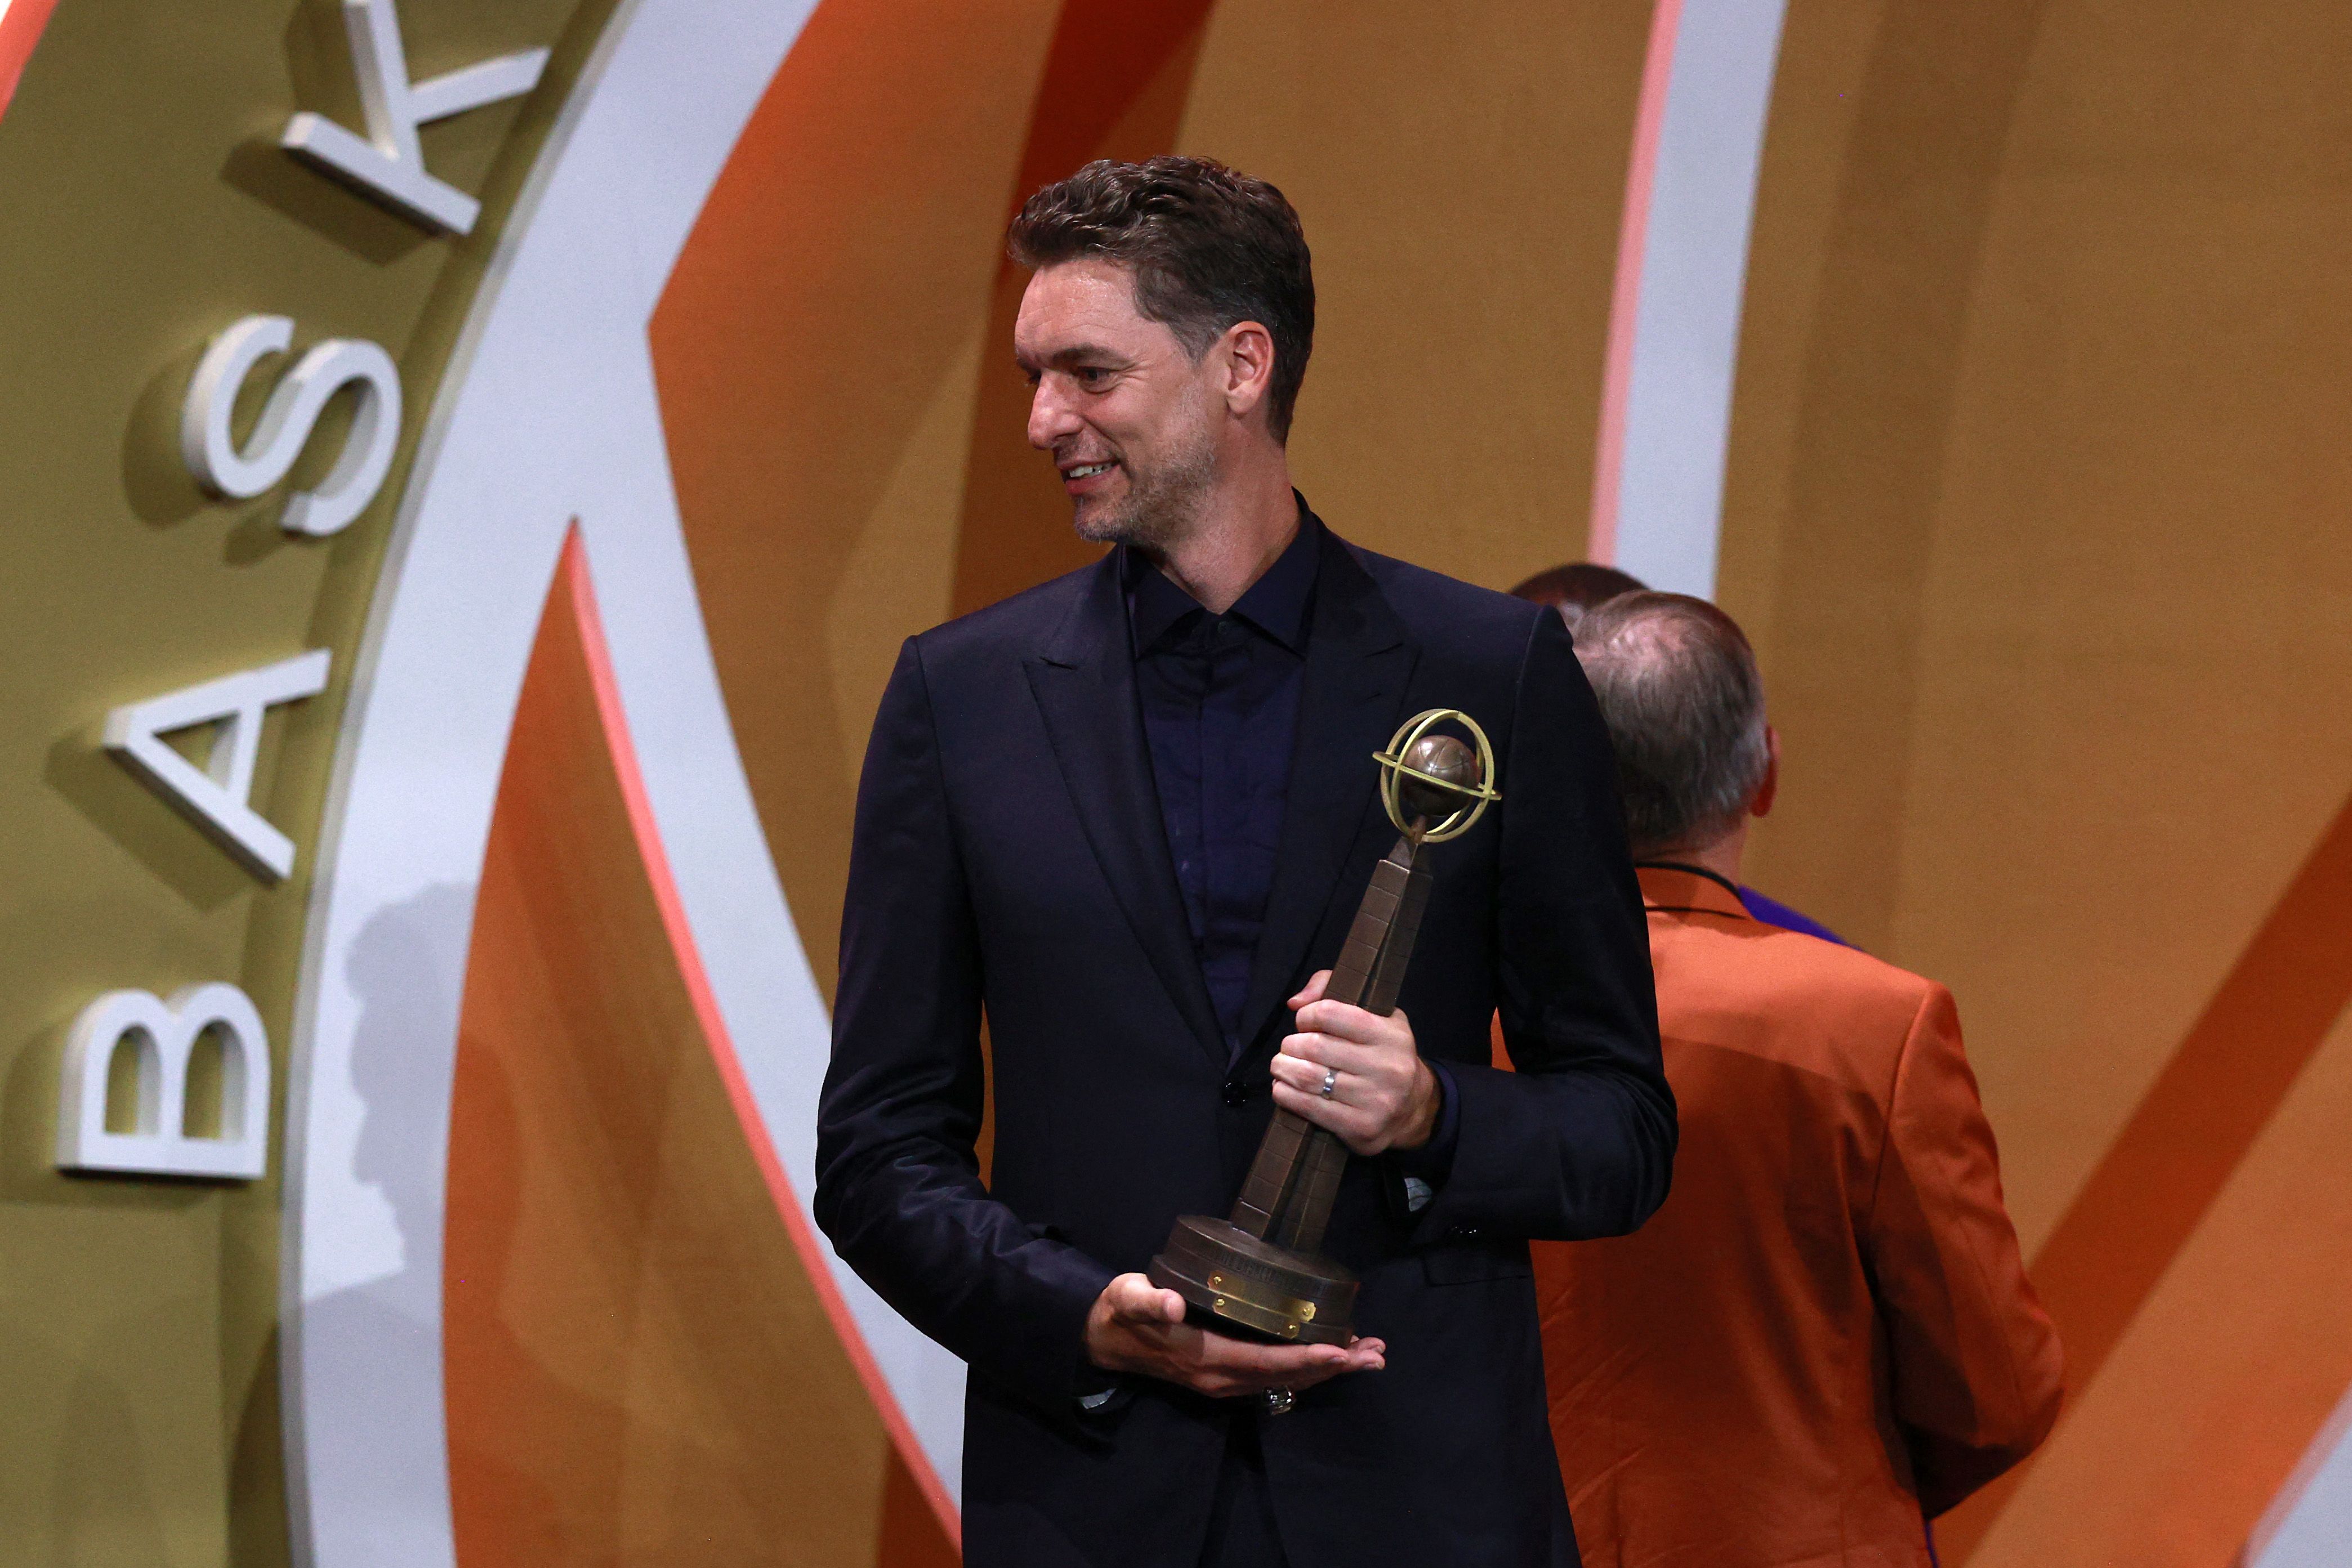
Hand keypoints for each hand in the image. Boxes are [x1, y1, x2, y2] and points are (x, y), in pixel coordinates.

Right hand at [1084, 1273, 1385, 1398]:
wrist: (1105, 1339)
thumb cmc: (1122, 1311)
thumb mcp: (1129, 1298)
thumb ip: (1149, 1300)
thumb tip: (1171, 1303)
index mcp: (1206, 1359)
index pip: (1266, 1362)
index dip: (1305, 1358)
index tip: (1341, 1351)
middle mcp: (1222, 1379)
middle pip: (1288, 1377)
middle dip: (1334, 1367)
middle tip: (1376, 1354)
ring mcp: (1226, 1382)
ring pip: (1287, 1381)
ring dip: (1329, 1370)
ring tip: (1369, 1355)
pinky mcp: (1228, 1375)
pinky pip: (1277, 1377)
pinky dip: (1309, 1368)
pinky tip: (1332, 1356)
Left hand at [1269, 970, 1439, 1154]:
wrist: (1412, 1108)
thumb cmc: (1382, 1054)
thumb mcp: (1374, 1014)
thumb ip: (1333, 991)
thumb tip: (1296, 1002)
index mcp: (1390, 1035)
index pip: (1329, 1013)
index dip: (1306, 1015)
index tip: (1304, 1022)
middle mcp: (1387, 1067)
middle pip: (1314, 1046)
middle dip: (1291, 1045)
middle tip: (1289, 1047)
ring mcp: (1376, 1101)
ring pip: (1307, 1077)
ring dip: (1283, 1068)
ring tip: (1281, 1066)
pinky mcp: (1361, 1128)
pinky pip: (1309, 1107)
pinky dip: (1286, 1095)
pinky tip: (1283, 1088)